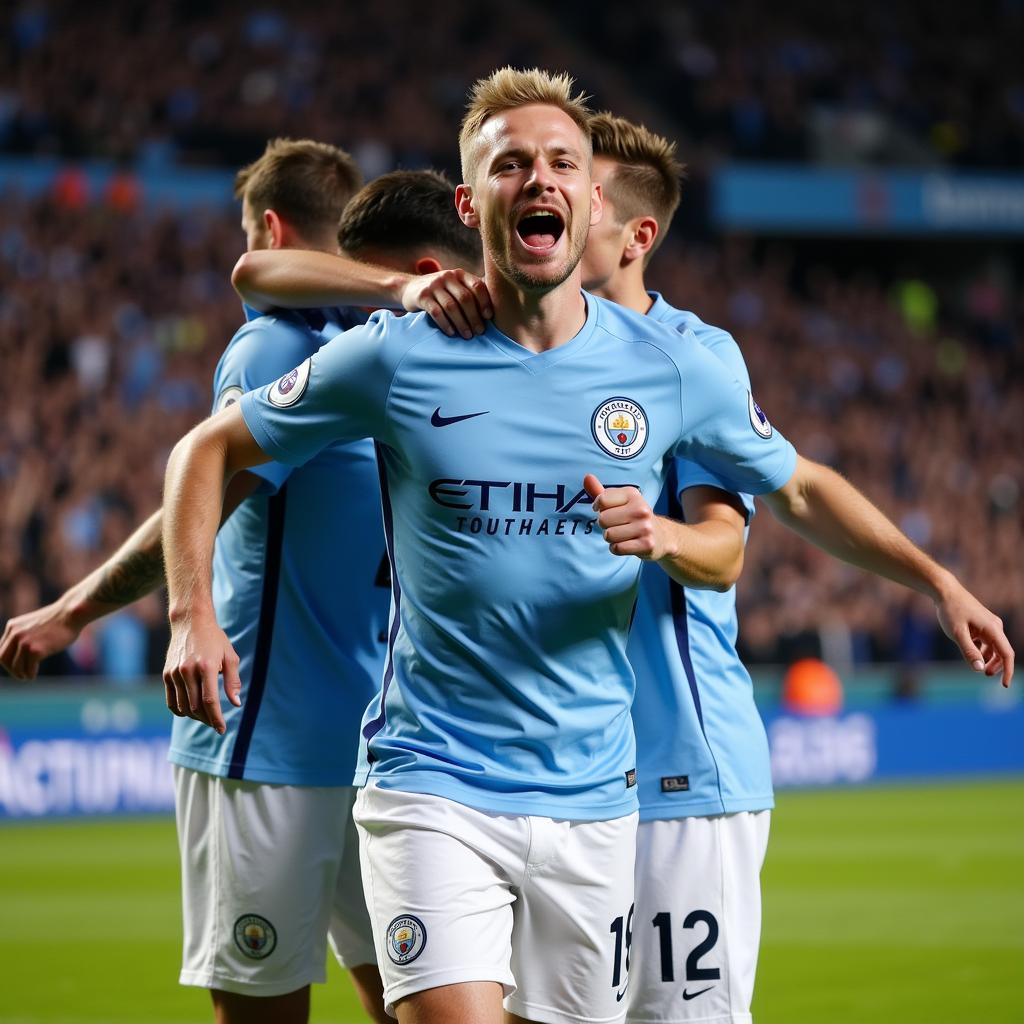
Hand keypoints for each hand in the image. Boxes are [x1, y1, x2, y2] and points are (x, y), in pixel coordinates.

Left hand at [0, 602, 81, 678]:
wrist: (72, 614)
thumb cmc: (60, 619)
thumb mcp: (34, 624)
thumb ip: (25, 634)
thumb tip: (24, 651)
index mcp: (13, 626)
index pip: (1, 649)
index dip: (7, 660)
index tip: (15, 666)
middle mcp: (15, 634)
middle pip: (3, 659)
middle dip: (11, 669)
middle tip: (20, 674)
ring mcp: (25, 642)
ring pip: (15, 666)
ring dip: (20, 674)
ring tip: (27, 677)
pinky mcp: (36, 650)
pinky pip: (28, 669)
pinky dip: (30, 675)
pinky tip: (33, 676)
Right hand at [163, 612, 241, 732]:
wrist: (190, 622)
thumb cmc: (215, 639)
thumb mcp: (230, 657)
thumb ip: (233, 681)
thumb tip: (236, 704)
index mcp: (206, 667)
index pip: (210, 701)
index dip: (216, 718)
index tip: (222, 730)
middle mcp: (188, 671)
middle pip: (196, 707)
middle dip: (207, 719)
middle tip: (216, 723)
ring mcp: (175, 673)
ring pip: (183, 707)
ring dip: (195, 717)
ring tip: (206, 717)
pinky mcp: (166, 674)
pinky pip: (171, 701)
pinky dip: (180, 710)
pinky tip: (190, 711)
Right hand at [400, 269, 492, 338]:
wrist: (410, 289)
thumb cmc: (441, 291)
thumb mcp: (456, 286)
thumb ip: (472, 291)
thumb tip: (500, 303)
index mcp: (460, 274)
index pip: (477, 285)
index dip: (485, 301)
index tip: (489, 317)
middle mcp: (447, 276)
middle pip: (465, 298)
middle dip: (474, 317)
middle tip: (480, 332)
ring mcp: (434, 285)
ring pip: (451, 306)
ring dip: (461, 323)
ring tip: (467, 335)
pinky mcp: (422, 296)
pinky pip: (437, 312)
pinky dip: (446, 324)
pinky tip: (451, 333)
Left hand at [585, 474, 667, 559]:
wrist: (661, 536)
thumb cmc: (633, 517)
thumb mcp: (619, 502)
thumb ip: (600, 491)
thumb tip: (587, 477)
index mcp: (633, 494)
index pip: (602, 500)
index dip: (599, 508)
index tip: (607, 510)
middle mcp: (641, 509)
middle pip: (603, 519)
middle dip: (605, 525)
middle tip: (618, 525)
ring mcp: (645, 527)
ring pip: (608, 535)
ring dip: (611, 538)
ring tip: (623, 534)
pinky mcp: (647, 544)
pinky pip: (617, 548)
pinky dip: (617, 548)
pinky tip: (627, 544)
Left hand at [935, 582, 1013, 686]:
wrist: (945, 591)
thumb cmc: (950, 611)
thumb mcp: (957, 633)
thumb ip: (969, 651)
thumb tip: (980, 670)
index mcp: (993, 629)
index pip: (1006, 654)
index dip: (1007, 670)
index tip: (1004, 685)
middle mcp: (995, 626)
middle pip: (1002, 651)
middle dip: (996, 665)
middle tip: (985, 675)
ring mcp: (989, 624)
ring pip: (994, 646)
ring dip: (988, 658)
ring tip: (978, 667)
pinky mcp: (981, 623)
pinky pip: (986, 640)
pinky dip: (981, 649)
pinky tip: (972, 652)